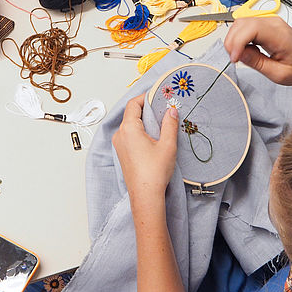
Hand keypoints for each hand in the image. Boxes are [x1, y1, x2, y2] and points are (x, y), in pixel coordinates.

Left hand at [112, 95, 178, 214]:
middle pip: (132, 114)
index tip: (157, 96)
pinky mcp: (122, 153)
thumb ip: (170, 124)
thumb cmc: (154, 172)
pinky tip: (154, 138)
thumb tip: (171, 111)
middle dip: (147, 110)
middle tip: (163, 109)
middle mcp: (120, 135)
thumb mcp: (167, 145)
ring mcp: (119, 144)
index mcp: (129, 129)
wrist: (145, 195)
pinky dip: (140, 132)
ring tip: (161, 125)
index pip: (133, 104)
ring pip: (131, 125)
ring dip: (144, 122)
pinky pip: (130, 135)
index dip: (145, 97)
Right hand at [223, 17, 291, 85]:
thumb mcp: (279, 74)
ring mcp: (269, 21)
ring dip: (234, 39)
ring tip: (239, 55)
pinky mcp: (266, 24)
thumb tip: (239, 54)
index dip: (237, 42)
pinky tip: (245, 50)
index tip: (235, 58)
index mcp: (280, 35)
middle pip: (242, 23)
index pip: (250, 28)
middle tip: (235, 59)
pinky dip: (239, 37)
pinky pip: (246, 26)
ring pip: (241, 22)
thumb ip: (257, 63)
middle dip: (232, 41)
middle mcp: (274, 24)